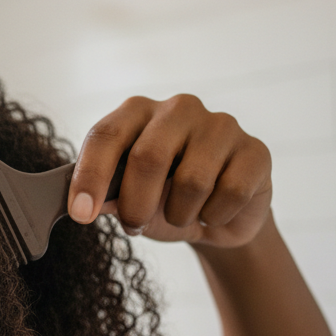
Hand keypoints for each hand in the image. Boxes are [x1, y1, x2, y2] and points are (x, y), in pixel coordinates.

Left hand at [67, 94, 271, 247]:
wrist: (218, 218)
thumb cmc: (163, 199)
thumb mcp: (127, 200)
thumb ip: (104, 197)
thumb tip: (84, 205)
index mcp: (138, 111)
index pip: (106, 134)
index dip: (89, 176)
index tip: (80, 214)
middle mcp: (179, 108)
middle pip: (148, 157)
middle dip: (135, 204)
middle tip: (133, 226)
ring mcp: (221, 125)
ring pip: (192, 181)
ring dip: (179, 215)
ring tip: (180, 216)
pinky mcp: (255, 151)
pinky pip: (230, 192)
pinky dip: (215, 216)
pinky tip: (214, 212)